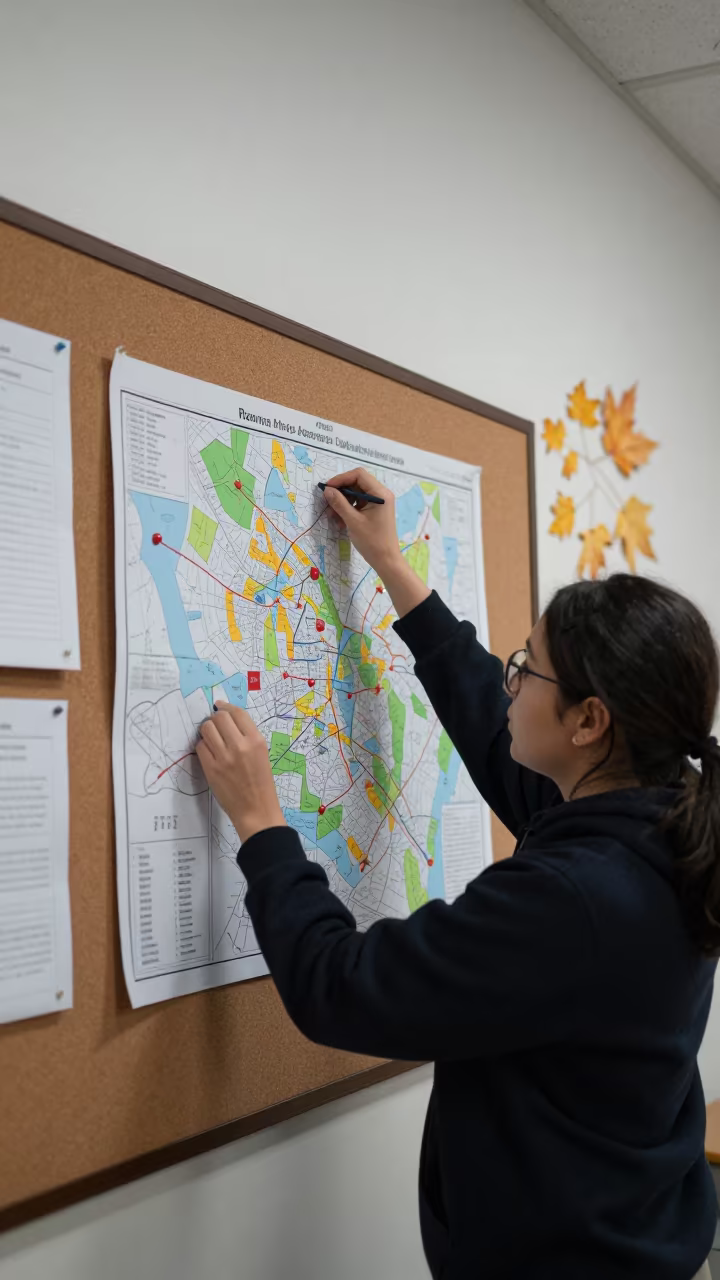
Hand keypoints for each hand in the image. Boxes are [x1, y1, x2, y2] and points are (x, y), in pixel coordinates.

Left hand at [196, 702, 286, 843]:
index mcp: (256, 741)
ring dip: (207, 730)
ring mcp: (223, 757)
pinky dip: (203, 746)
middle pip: (219, 718)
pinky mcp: (211, 768)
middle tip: (216, 725)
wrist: (256, 810)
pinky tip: (210, 752)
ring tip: (212, 738)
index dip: (226, 706)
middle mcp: (240, 745)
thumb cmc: (261, 783)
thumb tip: (228, 718)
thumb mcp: (262, 754)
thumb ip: (247, 736)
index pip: (237, 713)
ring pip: (206, 729)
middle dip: (215, 718)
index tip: (220, 706)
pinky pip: (200, 746)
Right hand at [322, 467, 401, 575]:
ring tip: (332, 515)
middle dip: (341, 491)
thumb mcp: (353, 521)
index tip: (328, 488)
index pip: (359, 475)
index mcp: (380, 493)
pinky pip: (360, 503)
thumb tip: (327, 490)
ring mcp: (379, 502)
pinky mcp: (376, 510)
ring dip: (343, 501)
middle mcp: (381, 494)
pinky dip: (349, 508)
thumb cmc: (372, 541)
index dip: (341, 479)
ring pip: (357, 493)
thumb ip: (339, 503)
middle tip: (328, 501)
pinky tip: (340, 520)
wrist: (386, 560)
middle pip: (357, 483)